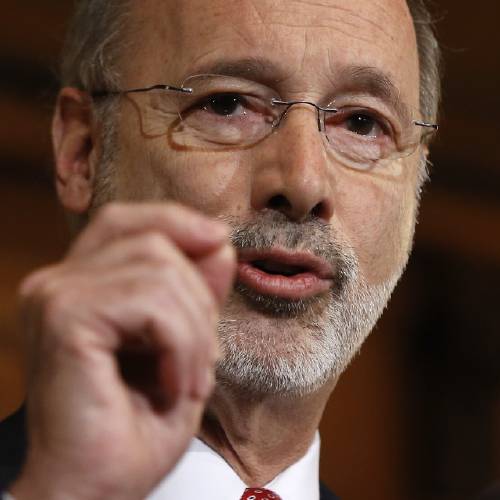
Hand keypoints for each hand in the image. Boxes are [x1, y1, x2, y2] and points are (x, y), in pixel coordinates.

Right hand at [11, 202, 234, 499]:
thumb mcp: (184, 347)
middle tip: (207, 358)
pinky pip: (153, 304)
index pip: (128, 222)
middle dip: (200, 296)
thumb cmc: (136, 427)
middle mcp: (59, 282)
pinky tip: (176, 386)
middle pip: (154, 241)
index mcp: (82, 285)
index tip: (221, 244)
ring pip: (161, 270)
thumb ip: (197, 291)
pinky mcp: (65, 317)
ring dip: (196, 329)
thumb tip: (219, 242)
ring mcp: (57, 295)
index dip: (178, 222)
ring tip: (193, 379)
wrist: (96, 492)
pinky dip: (183, 345)